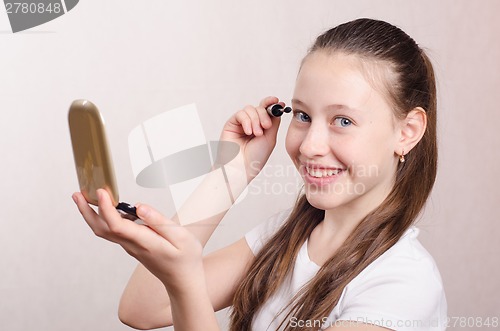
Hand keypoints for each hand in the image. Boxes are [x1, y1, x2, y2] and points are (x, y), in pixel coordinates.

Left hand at [72, 189, 204, 295]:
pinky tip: (107, 207)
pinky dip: (104, 218)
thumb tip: (139, 207)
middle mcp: (133, 246)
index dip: (106, 208)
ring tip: (84, 197)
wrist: (183, 280)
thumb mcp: (181, 237)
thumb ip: (159, 221)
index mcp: (145, 243)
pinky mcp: (132, 246)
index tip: (102, 191)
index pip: (117, 226)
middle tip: (76, 194)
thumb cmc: (185, 258)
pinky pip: (113, 231)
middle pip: (102, 229)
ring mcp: (130, 247)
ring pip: (105, 231)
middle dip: (87, 212)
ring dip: (91, 215)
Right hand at [219, 96, 282, 180]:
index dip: (272, 103)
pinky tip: (248, 132)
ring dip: (255, 120)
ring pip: (250, 109)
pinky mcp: (231, 124)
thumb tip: (278, 108)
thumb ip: (274, 122)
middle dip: (264, 115)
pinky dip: (246, 121)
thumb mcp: (270, 138)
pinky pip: (240, 114)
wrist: (241, 167)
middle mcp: (252, 123)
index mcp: (262, 127)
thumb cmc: (255, 157)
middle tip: (266, 127)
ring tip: (256, 134)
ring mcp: (241, 123)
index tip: (278, 101)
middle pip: (260, 107)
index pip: (267, 110)